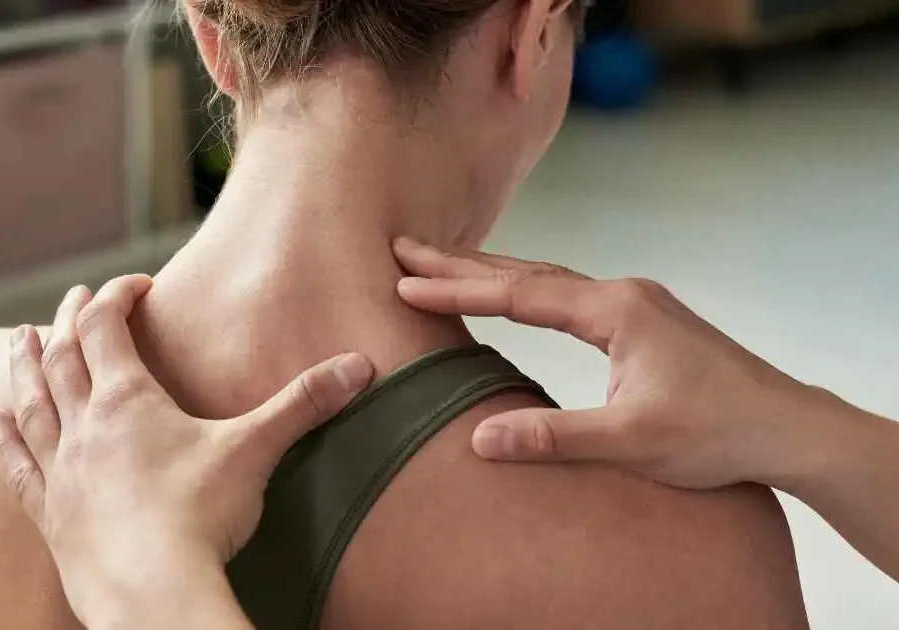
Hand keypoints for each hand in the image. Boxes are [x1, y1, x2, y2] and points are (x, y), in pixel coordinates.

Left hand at [0, 275, 373, 628]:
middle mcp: (84, 426)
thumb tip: (361, 366)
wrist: (153, 592)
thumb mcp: (257, 449)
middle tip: (69, 299)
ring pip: (32, 403)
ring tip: (18, 339)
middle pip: (63, 357)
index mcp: (127, 400)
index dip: (116, 297)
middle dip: (67, 321)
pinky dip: (2, 439)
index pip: (108, 327)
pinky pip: (17, 467)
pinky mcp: (51, 514)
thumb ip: (305, 403)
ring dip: (25, 367)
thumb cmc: (202, 515)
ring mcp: (61, 470)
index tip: (133, 284)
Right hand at [393, 237, 822, 489]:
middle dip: (463, 262)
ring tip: (443, 264)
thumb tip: (480, 439)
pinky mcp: (642, 320)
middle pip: (527, 270)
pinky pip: (569, 293)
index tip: (406, 284)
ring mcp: (634, 303)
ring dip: (493, 271)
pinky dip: (528, 287)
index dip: (458, 290)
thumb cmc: (716, 432)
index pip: (519, 294)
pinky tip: (516, 294)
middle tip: (406, 248)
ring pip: (548, 278)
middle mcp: (622, 294)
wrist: (786, 427)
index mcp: (615, 311)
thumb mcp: (630, 442)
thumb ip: (553, 436)